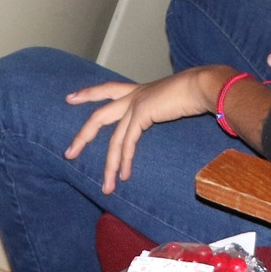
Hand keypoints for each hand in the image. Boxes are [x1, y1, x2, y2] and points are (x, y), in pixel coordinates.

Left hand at [65, 66, 225, 193]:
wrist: (201, 85)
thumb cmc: (193, 92)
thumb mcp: (169, 99)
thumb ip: (159, 108)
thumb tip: (160, 115)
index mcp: (138, 90)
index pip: (107, 89)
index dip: (88, 93)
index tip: (70, 97)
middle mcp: (133, 95)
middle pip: (99, 115)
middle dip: (83, 136)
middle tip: (69, 153)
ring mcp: (136, 104)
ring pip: (114, 139)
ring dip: (109, 165)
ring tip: (106, 186)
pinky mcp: (142, 113)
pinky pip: (128, 142)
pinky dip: (125, 161)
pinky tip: (124, 174)